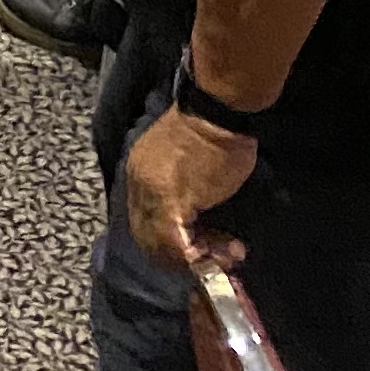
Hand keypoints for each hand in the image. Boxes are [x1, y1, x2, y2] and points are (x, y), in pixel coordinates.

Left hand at [123, 99, 256, 269]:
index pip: (144, 221)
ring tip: (231, 254)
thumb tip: (193, 225)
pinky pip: (178, 244)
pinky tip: (226, 254)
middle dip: (184, 257)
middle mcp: (138, 184)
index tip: (204, 248)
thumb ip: (181, 192)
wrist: (217, 112)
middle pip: (150, 237)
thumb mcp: (185, 163)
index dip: (172, 243)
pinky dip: (200, 257)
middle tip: (219, 258)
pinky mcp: (171, 201)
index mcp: (139, 173)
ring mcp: (151, 193)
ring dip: (199, 259)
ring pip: (164, 245)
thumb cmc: (213, 132)